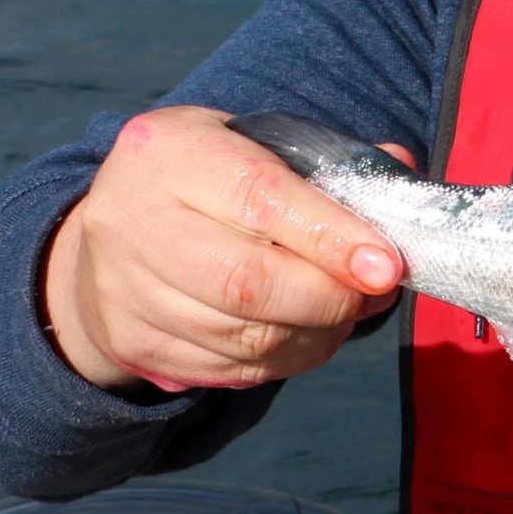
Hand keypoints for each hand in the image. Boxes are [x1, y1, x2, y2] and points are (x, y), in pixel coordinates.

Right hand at [41, 105, 411, 395]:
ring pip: (242, 339)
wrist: (114, 223)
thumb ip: (324, 161)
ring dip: (316, 335)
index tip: (386, 264)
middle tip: (375, 292)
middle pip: (247, 283)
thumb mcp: (252, 141)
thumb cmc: (205, 174)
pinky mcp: (131, 344)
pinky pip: (227, 371)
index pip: (260, 198)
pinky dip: (283, 361)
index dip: (331, 236)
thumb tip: (398, 163)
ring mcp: (122, 290)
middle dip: (329, 298)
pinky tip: (306, 335)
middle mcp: (130, 220)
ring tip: (348, 311)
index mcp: (168, 152)